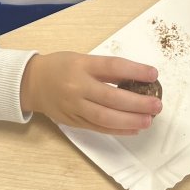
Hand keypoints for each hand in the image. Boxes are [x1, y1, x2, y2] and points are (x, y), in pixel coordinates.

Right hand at [20, 52, 162, 135]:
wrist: (33, 83)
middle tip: (156, 105)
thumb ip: (107, 69)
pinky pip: (98, 128)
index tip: (153, 74)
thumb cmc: (61, 67)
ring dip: (130, 121)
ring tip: (148, 120)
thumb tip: (138, 79)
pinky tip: (134, 128)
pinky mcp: (73, 122)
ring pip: (105, 117)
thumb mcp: (83, 59)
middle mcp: (77, 87)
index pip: (112, 67)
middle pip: (111, 97)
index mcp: (82, 65)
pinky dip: (118, 130)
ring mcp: (74, 107)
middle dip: (137, 103)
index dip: (135, 71)